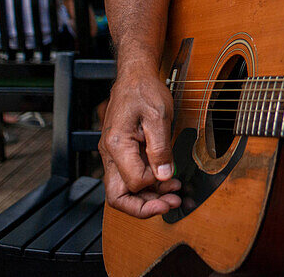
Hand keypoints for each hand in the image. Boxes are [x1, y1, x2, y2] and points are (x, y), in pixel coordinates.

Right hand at [99, 68, 180, 217]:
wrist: (134, 76)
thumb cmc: (145, 91)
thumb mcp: (158, 117)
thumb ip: (160, 149)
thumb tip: (164, 177)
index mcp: (117, 145)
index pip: (133, 182)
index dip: (155, 185)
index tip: (174, 180)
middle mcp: (109, 154)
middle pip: (118, 197)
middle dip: (145, 207)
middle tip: (172, 204)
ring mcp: (113, 155)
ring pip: (123, 190)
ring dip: (148, 198)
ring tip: (174, 195)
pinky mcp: (121, 153)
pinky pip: (129, 177)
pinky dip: (147, 185)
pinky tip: (166, 182)